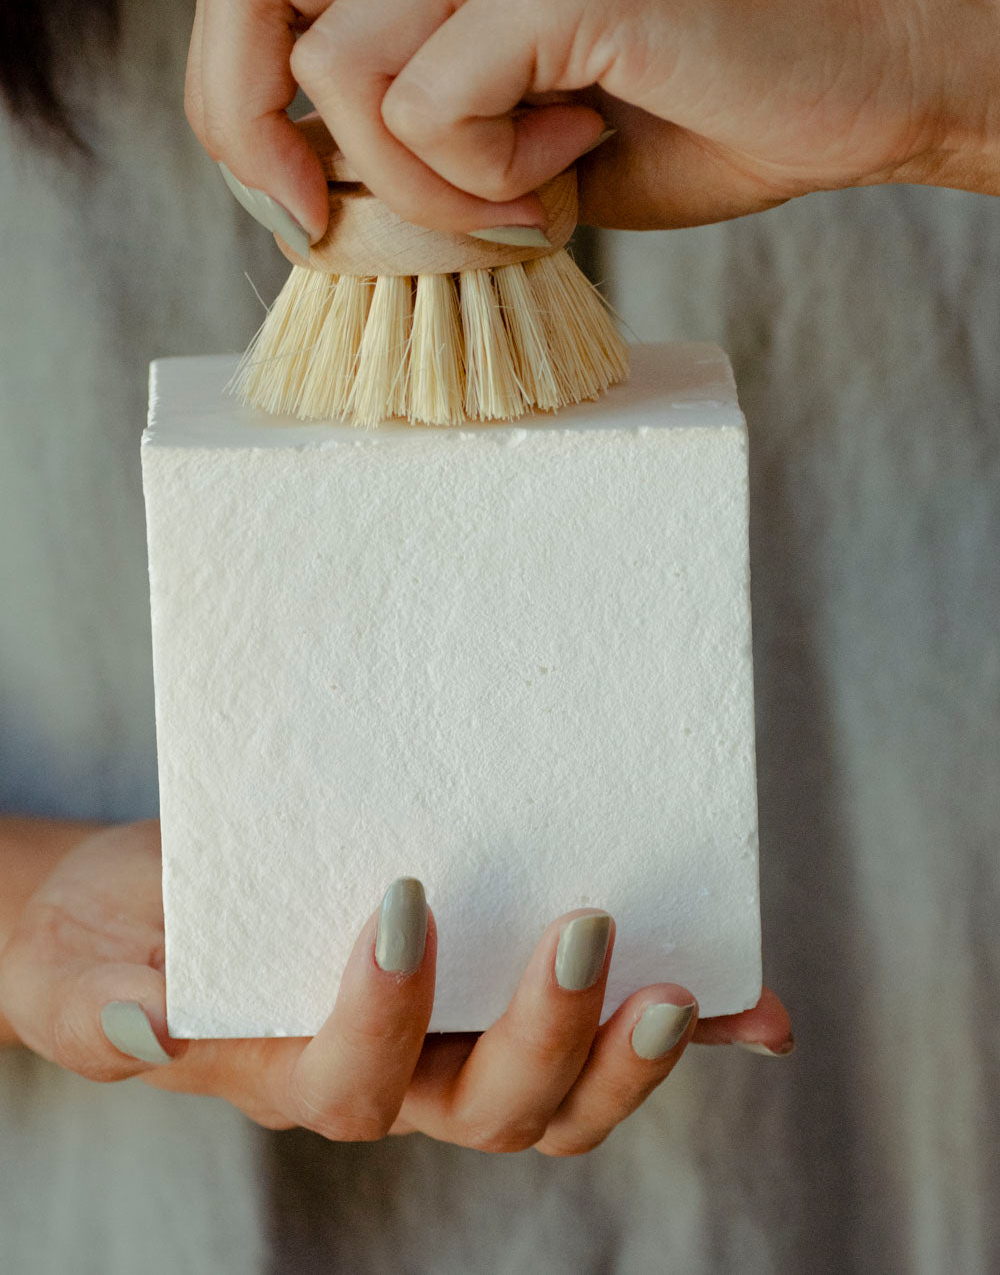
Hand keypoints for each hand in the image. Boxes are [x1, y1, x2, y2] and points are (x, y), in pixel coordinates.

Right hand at [0, 820, 792, 1154]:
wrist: (150, 925)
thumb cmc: (119, 953)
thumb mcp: (92, 980)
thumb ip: (112, 1011)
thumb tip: (153, 1024)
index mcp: (303, 1076)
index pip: (353, 1079)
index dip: (383, 1013)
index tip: (401, 900)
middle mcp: (400, 1079)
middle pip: (494, 1105)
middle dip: (546, 1032)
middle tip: (582, 926)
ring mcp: (460, 1044)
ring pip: (563, 1090)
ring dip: (635, 1050)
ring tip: (685, 987)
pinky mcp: (507, 996)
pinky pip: (609, 1032)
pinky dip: (691, 1029)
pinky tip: (755, 1009)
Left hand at [185, 0, 999, 247]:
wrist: (858, 85)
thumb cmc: (700, 115)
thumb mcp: (516, 139)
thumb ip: (413, 142)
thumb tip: (311, 204)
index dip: (230, 96)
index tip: (296, 204)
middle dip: (250, 133)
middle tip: (327, 223)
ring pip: (343, 70)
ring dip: (420, 185)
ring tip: (528, 192)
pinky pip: (434, 105)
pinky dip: (487, 180)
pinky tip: (575, 162)